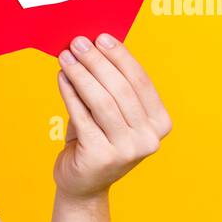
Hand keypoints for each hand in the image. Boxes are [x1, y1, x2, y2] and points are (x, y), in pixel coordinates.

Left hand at [53, 33, 170, 199]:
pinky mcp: (101, 156)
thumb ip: (110, 86)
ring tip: (66, 57)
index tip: (102, 37)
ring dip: (81, 74)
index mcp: (160, 123)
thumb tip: (94, 46)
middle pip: (121, 89)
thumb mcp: (111, 114)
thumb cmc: (96, 140)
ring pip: (102, 101)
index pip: (141, 81)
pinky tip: (61, 77)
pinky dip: (70, 93)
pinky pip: (82, 116)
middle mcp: (149, 138)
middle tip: (77, 42)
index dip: (121, 56)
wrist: (83, 183)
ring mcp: (127, 150)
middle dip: (97, 61)